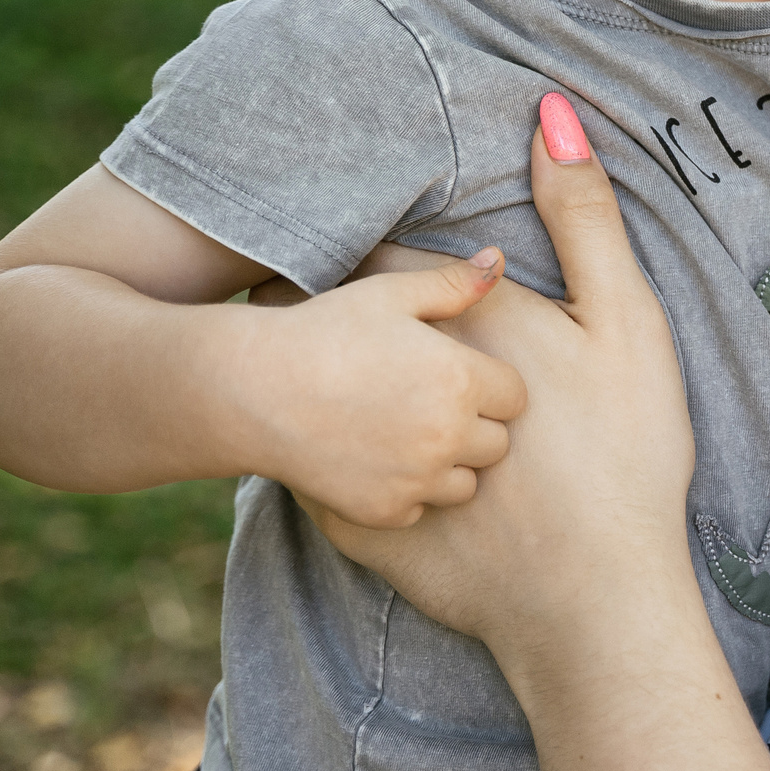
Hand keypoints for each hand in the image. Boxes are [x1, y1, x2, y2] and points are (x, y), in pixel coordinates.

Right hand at [228, 250, 525, 527]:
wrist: (254, 391)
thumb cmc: (324, 332)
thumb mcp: (390, 294)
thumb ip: (453, 284)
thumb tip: (498, 260)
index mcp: (461, 379)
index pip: (516, 397)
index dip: (488, 384)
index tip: (454, 376)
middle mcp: (448, 435)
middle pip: (498, 443)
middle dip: (474, 425)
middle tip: (427, 404)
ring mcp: (416, 478)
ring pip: (466, 483)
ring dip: (447, 464)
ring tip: (405, 434)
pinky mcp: (385, 511)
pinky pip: (421, 508)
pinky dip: (406, 491)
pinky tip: (374, 460)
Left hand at [301, 101, 699, 659]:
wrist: (597, 601)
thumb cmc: (625, 452)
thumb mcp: (629, 321)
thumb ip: (585, 216)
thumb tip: (550, 109)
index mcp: (458, 320)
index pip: (378, 257)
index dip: (362, 239)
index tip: (342, 224)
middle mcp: (394, 377)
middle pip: (329, 319)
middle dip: (321, 307)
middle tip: (309, 289)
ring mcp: (364, 454)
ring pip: (309, 398)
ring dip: (307, 383)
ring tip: (305, 373)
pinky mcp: (351, 525)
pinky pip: (310, 473)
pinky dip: (315, 457)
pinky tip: (331, 458)